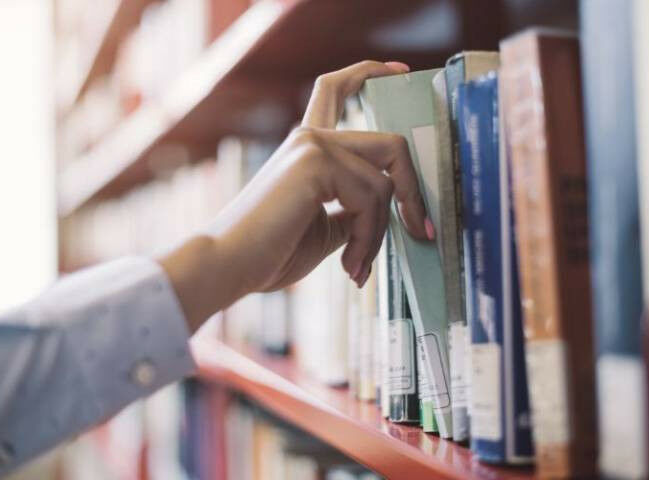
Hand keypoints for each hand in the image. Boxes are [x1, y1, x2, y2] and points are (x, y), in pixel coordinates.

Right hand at [160, 60, 430, 330]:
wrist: (229, 266)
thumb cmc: (270, 254)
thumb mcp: (326, 229)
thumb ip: (355, 211)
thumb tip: (393, 214)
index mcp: (307, 147)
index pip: (337, 89)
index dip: (370, 73)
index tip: (401, 71)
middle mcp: (310, 136)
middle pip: (390, 145)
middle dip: (413, 192)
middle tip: (420, 231)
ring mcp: (313, 145)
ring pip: (385, 182)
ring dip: (380, 233)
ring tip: (357, 265)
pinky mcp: (315, 161)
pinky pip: (372, 198)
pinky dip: (369, 237)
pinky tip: (349, 264)